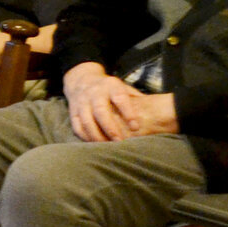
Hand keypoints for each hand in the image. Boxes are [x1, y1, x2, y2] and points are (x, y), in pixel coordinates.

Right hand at [64, 63, 179, 142]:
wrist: (81, 80)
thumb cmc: (108, 88)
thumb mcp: (122, 87)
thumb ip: (135, 99)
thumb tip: (154, 112)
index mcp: (111, 86)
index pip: (120, 99)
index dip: (128, 112)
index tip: (135, 126)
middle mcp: (94, 93)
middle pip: (101, 111)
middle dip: (110, 128)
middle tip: (120, 141)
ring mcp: (81, 102)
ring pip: (87, 121)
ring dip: (97, 135)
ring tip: (107, 146)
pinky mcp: (72, 111)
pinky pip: (77, 126)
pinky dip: (85, 136)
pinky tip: (94, 143)